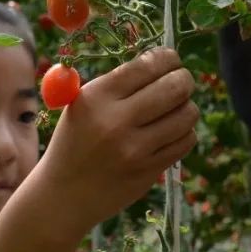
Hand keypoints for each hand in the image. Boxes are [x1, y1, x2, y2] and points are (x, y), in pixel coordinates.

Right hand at [36, 47, 198, 228]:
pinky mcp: (148, 171)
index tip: (170, 60)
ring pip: (187, 115)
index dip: (167, 58)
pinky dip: (184, 133)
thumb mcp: (82, 105)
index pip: (148, 65)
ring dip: (186, 107)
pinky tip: (171, 132)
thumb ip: (118, 83)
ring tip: (175, 109)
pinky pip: (185, 141)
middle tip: (181, 81)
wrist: (64, 194)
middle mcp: (116, 121)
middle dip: (184, 79)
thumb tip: (162, 62)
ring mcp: (135, 149)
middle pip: (175, 87)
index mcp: (97, 97)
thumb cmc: (75, 142)